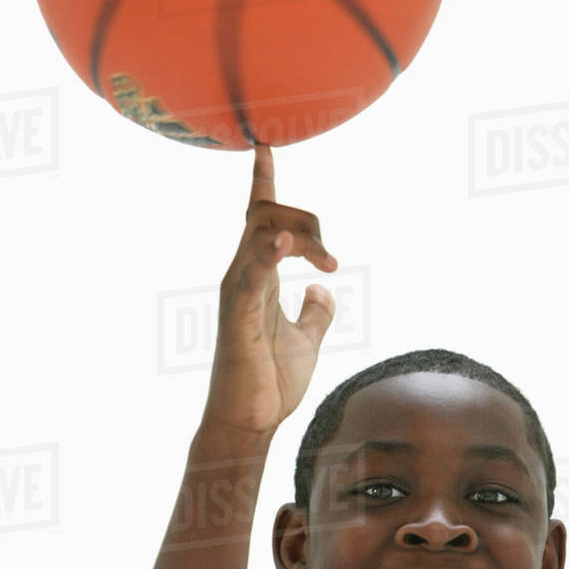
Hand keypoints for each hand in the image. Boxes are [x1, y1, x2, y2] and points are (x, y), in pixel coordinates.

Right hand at [199, 144, 337, 436]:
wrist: (249, 422)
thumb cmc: (269, 382)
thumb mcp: (307, 339)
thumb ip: (315, 312)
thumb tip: (321, 289)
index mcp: (257, 277)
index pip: (259, 217)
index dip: (264, 180)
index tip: (266, 145)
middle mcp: (242, 275)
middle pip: (269, 214)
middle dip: (308, 221)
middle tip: (331, 264)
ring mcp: (238, 292)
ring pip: (261, 232)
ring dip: (302, 236)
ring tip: (326, 266)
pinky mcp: (237, 314)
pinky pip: (252, 273)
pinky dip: (269, 253)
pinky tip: (287, 244)